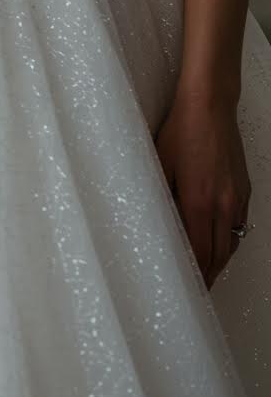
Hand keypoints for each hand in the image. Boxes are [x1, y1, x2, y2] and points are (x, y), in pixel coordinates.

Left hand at [154, 91, 250, 289]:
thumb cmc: (181, 131)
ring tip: (207, 273)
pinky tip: (220, 243)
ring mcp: (236, 197)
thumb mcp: (159, 165)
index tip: (187, 288)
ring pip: (232, 242)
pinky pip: (239, 225)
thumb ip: (160, 197)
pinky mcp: (243, 189)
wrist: (210, 106)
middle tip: (197, 289)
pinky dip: (230, 240)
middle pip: (219, 255)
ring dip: (220, 261)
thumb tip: (153, 222)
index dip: (194, 274)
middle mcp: (222, 204)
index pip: (198, 252)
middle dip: (208, 276)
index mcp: (198, 202)